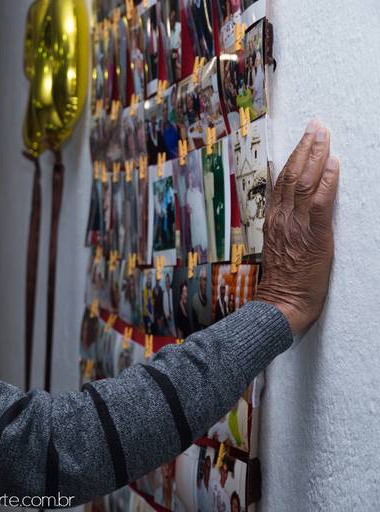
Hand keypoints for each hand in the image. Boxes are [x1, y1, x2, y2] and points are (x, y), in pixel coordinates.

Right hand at [254, 119, 339, 335]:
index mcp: (273, 220)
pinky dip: (327, 180)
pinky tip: (334, 164)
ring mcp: (296, 225)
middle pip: (292, 175)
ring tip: (323, 133)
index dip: (294, 158)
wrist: (281, 304)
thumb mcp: (279, 250)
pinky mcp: (313, 234)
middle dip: (305, 147)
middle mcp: (282, 217)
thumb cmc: (283, 283)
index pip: (282, 182)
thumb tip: (294, 212)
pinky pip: (319, 201)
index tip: (304, 139)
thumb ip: (285, 228)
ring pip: (304, 181)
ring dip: (316, 154)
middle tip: (316, 125)